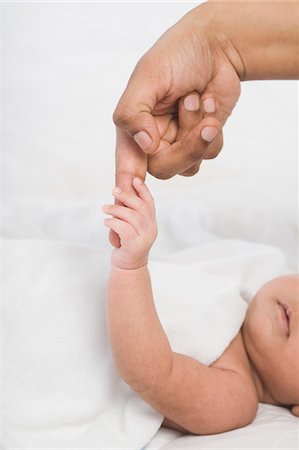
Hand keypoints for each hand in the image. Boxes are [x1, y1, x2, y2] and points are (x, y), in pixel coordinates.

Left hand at [102, 178, 156, 269]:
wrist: (129, 268)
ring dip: (115, 209)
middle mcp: (151, 229)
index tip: (134, 180)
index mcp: (152, 223)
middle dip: (126, 196)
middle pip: (140, 207)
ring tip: (104, 208)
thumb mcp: (132, 228)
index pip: (150, 203)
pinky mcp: (134, 245)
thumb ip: (131, 215)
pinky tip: (106, 222)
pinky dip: (112, 222)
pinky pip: (123, 228)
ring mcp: (144, 238)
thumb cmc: (127, 245)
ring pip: (131, 216)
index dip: (143, 190)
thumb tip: (121, 194)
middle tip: (113, 191)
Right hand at [113, 2, 241, 178]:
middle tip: (199, 116)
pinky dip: (214, 129)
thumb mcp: (148, 77)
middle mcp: (153, 142)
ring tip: (199, 98)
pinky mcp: (202, 141)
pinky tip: (209, 103)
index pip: (126, 168)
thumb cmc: (174, 56)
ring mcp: (179, 143)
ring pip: (190, 166)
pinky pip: (210, 153)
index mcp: (132, 129)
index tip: (125, 203)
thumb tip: (145, 146)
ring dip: (200, 131)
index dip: (125, 190)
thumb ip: (135, 112)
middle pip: (164, 170)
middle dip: (187, 147)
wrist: (214, 47)